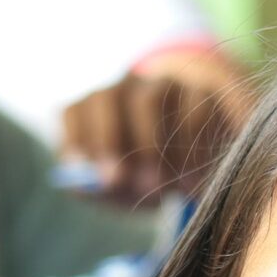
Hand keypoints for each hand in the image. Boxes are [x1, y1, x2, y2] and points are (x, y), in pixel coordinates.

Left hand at [56, 53, 248, 206]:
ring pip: (149, 100)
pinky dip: (190, 150)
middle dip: (112, 141)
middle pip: (107, 98)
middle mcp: (127, 89)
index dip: (78, 142)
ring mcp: (165, 84)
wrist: (200, 173)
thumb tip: (86, 183)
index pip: (74, 113)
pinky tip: (193, 182)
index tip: (96, 178)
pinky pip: (191, 110)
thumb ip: (101, 189)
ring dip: (152, 148)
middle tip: (123, 183)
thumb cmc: (150, 181)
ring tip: (164, 190)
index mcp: (98, 113)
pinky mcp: (201, 90)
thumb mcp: (125, 192)